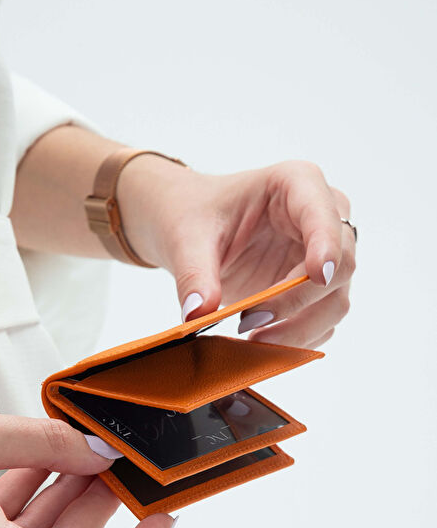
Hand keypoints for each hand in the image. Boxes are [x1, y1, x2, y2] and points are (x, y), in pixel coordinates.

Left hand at [118, 157, 355, 347]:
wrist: (194, 231)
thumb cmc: (196, 216)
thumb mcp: (186, 238)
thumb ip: (193, 274)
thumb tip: (198, 314)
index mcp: (297, 185)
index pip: (325, 216)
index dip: (327, 247)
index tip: (318, 276)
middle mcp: (323, 217)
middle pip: (341, 266)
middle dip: (298, 300)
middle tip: (249, 320)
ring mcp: (326, 256)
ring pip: (336, 301)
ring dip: (299, 328)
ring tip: (251, 338)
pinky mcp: (317, 291)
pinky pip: (323, 322)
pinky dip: (297, 339)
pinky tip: (263, 342)